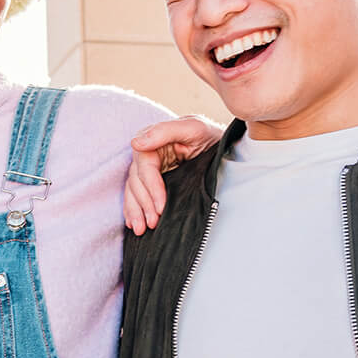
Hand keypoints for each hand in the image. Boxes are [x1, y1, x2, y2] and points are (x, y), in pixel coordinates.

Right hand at [125, 116, 222, 234]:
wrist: (225, 148)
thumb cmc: (210, 136)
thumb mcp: (194, 128)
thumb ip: (164, 131)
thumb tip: (136, 143)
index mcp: (153, 139)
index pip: (145, 167)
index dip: (151, 188)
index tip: (161, 207)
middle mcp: (147, 154)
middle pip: (136, 181)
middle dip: (143, 204)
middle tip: (152, 224)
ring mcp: (149, 168)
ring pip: (133, 190)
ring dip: (135, 211)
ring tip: (140, 229)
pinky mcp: (152, 180)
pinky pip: (136, 195)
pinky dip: (133, 209)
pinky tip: (132, 223)